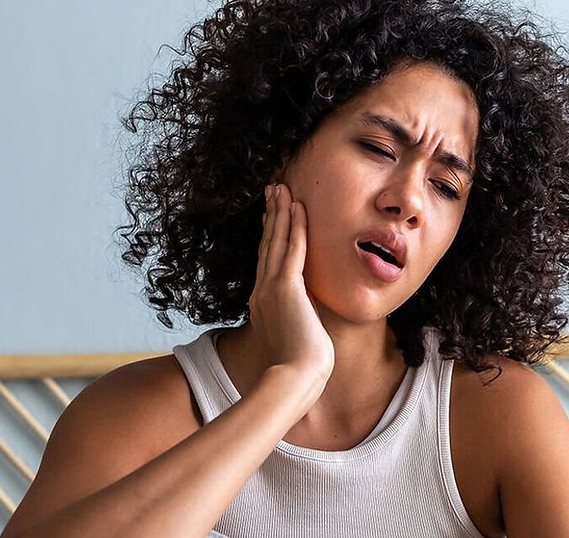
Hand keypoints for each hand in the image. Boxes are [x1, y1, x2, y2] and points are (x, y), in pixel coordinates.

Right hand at [247, 183, 334, 383]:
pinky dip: (295, 226)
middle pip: (267, 246)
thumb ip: (296, 326)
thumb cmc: (298, 370)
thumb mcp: (295, 341)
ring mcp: (272, 288)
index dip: (269, 237)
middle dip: (271, 216)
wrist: (294, 379)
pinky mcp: (287, 287)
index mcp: (262, 305)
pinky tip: (297, 207)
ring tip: (281, 188)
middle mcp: (262, 292)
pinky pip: (292, 248)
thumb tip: (306, 325)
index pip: (266, 262)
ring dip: (280, 213)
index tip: (270, 218)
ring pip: (276, 241)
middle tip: (272, 191)